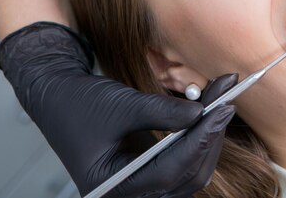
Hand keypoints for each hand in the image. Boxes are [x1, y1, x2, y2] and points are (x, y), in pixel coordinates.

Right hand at [0, 22, 236, 196]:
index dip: (201, 140)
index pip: (170, 171)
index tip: (223, 110)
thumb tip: (203, 113)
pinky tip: (207, 113)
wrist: (59, 97)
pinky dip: (197, 138)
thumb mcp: (121, 105)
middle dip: (210, 136)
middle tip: (227, 99)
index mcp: (113, 186)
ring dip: (208, 136)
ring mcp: (140, 186)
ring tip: (221, 100)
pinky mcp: (149, 172)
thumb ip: (162, 111)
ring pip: (190, 171)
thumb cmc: (79, 103)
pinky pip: (183, 162)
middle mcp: (128, 193)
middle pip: (187, 176)